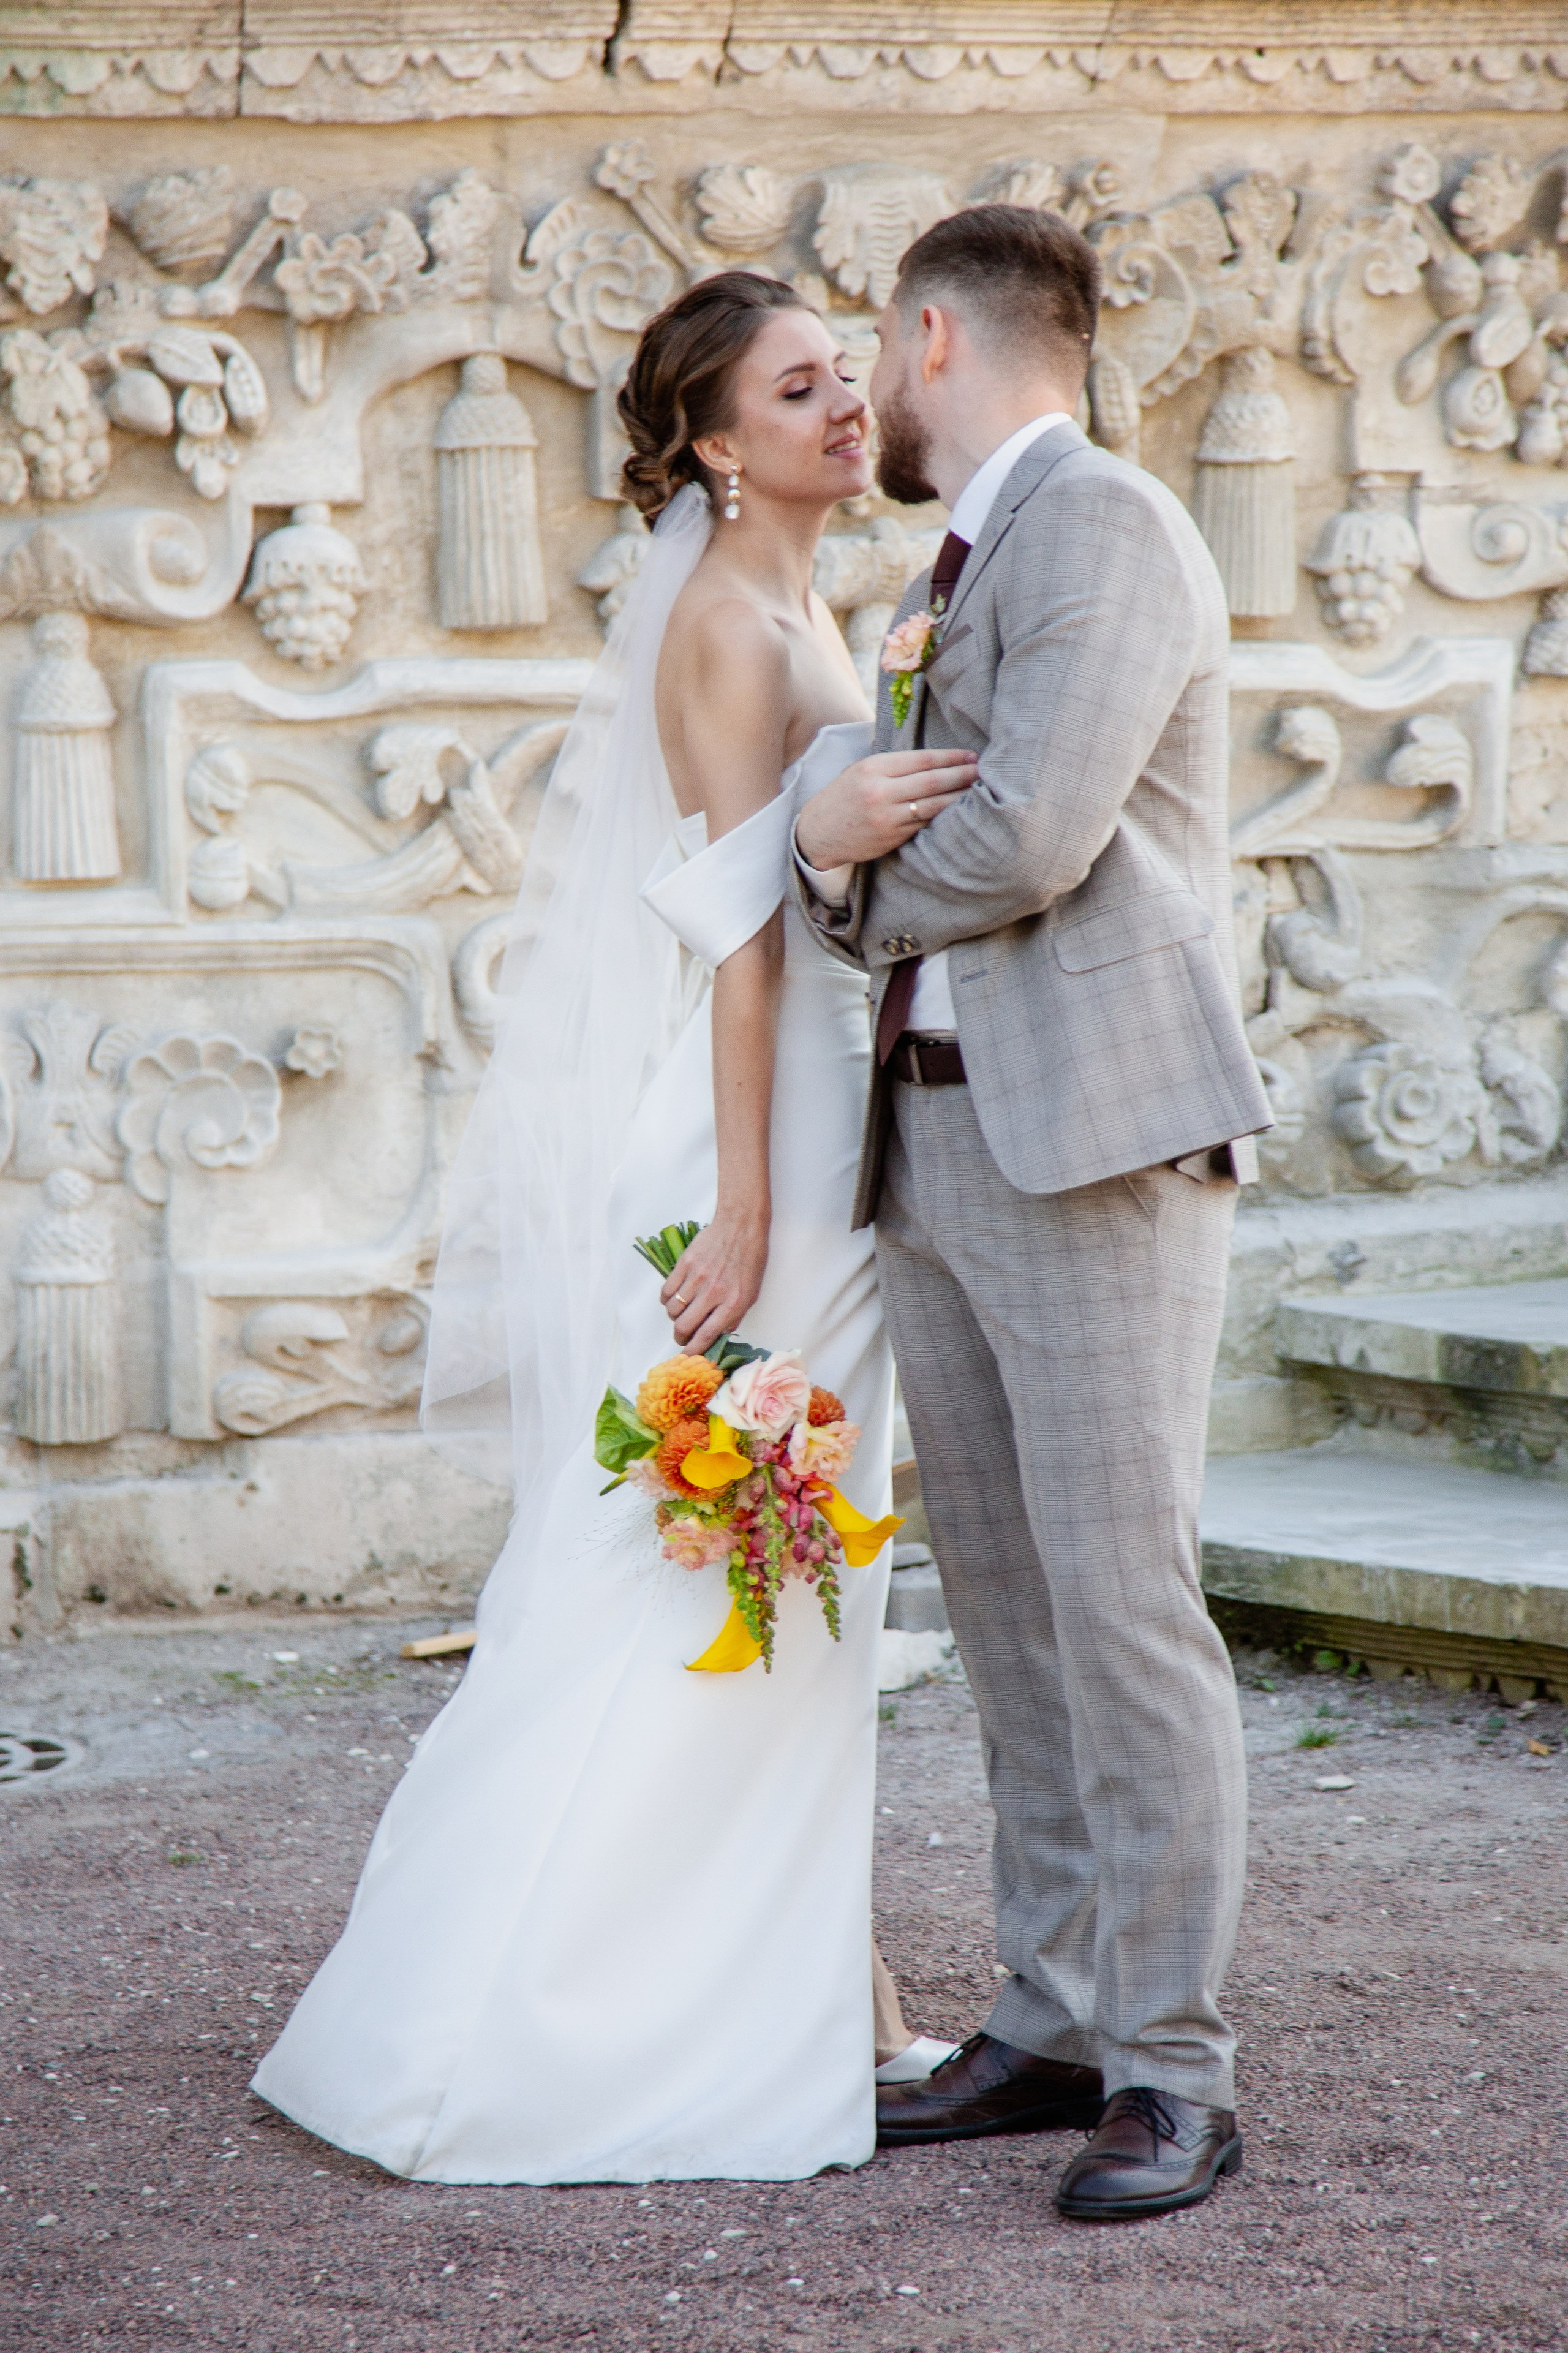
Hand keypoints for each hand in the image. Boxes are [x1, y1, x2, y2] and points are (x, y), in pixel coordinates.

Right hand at [661, 1206, 768, 1355]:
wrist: (741, 1226)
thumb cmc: (750, 1259)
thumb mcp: (751, 1293)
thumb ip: (734, 1315)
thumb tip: (717, 1334)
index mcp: (732, 1303)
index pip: (705, 1336)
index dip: (693, 1352)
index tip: (689, 1357)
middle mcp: (712, 1293)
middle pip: (683, 1327)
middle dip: (680, 1338)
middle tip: (683, 1337)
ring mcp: (696, 1278)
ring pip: (673, 1311)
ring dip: (675, 1318)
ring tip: (682, 1315)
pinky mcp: (684, 1265)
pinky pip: (666, 1292)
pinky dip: (667, 1301)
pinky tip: (675, 1299)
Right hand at [796, 747, 977, 868]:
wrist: (817, 833)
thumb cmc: (843, 796)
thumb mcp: (860, 770)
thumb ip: (892, 764)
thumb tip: (933, 758)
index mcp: (873, 768)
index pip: (921, 759)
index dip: (950, 757)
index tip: (970, 755)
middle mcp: (879, 791)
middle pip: (931, 781)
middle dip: (961, 774)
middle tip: (982, 770)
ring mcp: (886, 817)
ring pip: (932, 805)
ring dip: (959, 797)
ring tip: (979, 790)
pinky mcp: (891, 837)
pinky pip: (924, 823)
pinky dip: (944, 816)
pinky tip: (959, 811)